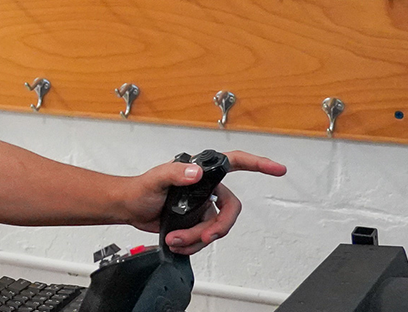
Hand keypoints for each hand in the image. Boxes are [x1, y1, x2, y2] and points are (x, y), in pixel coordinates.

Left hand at [122, 151, 285, 254]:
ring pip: (216, 228)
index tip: (277, 170)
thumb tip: (195, 173)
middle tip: (204, 237)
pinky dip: (191, 244)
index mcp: (202, 172)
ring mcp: (203, 207)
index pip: (236, 163)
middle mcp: (207, 188)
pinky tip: (176, 242)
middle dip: (218, 227)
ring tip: (176, 239)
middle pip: (229, 211)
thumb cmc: (140, 189)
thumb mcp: (156, 178)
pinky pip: (204, 238)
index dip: (259, 165)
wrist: (129, 208)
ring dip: (197, 238)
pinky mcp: (196, 222)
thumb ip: (175, 173)